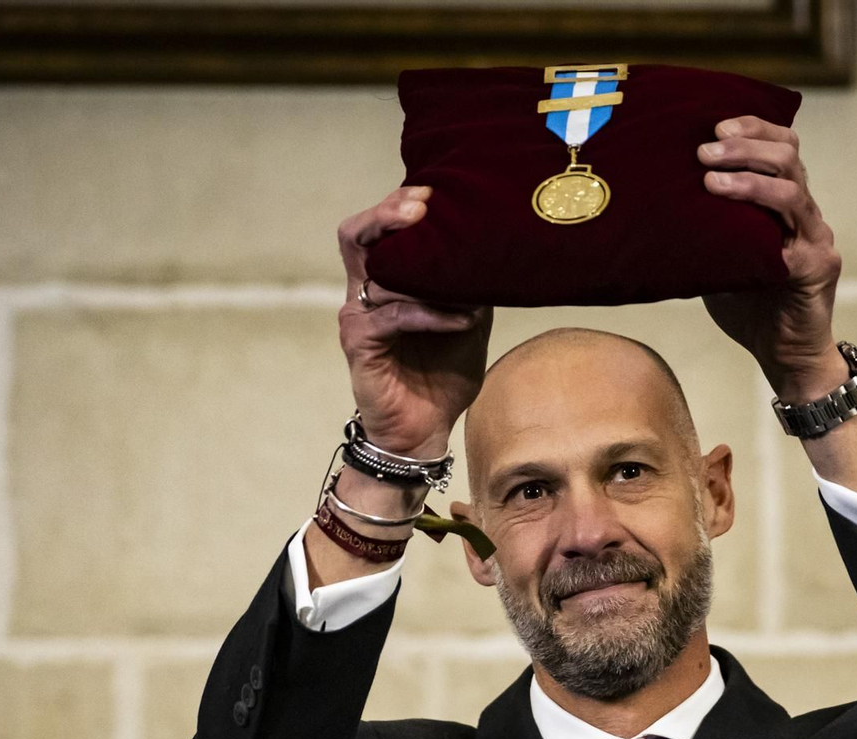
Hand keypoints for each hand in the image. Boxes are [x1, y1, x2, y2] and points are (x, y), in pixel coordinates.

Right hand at [337, 187, 492, 456]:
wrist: (424, 430)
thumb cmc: (442, 374)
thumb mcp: (467, 320)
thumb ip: (472, 285)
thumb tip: (499, 247)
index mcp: (386, 280)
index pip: (379, 228)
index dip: (399, 204)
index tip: (435, 190)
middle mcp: (364, 293)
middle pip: (357, 235)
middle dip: (387, 214)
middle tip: (422, 205)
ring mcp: (358, 318)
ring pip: (376, 274)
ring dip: (421, 267)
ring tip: (458, 265)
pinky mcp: (360, 345)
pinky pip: (393, 317)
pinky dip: (431, 313)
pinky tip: (462, 318)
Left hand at [698, 116, 844, 400]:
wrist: (783, 357)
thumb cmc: (749, 309)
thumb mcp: (719, 257)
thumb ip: (706, 228)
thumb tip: (658, 202)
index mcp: (785, 206)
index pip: (781, 146)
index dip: (753, 128)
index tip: (716, 125)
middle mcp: (806, 214)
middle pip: (788, 155)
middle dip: (747, 143)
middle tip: (706, 148)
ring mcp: (815, 236)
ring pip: (792, 185)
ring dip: (749, 173)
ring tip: (710, 177)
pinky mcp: (817, 263)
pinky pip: (795, 227)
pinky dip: (762, 208)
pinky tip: (731, 211)